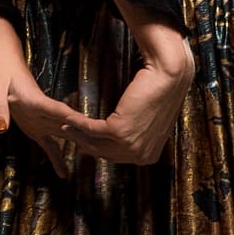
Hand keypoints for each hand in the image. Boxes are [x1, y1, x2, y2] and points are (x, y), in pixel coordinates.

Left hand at [0, 25, 100, 175]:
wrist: (1, 62)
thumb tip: (1, 129)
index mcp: (35, 99)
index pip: (57, 110)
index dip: (72, 120)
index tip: (89, 129)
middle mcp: (43, 111)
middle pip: (68, 124)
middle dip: (84, 137)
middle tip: (101, 151)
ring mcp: (41, 119)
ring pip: (63, 134)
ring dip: (77, 145)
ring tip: (93, 161)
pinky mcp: (35, 126)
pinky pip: (47, 144)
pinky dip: (55, 158)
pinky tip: (63, 174)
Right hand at [64, 21, 194, 167]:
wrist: (168, 77)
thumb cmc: (161, 94)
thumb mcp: (150, 123)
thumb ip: (137, 135)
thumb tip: (119, 138)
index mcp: (149, 156)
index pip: (117, 157)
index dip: (99, 150)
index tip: (84, 142)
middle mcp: (140, 155)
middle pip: (104, 154)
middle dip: (84, 144)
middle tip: (71, 135)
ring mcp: (130, 144)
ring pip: (95, 143)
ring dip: (77, 135)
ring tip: (65, 126)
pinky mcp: (119, 130)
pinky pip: (91, 129)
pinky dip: (77, 123)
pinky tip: (68, 118)